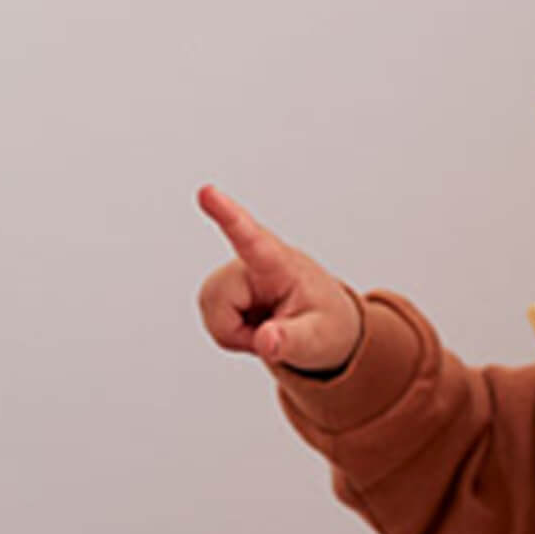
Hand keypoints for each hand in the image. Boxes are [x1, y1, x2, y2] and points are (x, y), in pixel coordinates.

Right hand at [195, 184, 361, 371]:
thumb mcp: (319, 339)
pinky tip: (256, 327)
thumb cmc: (327, 322)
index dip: (226, 215)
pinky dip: (233, 334)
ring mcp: (234, 276)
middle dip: (239, 332)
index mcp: (279, 263)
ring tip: (268, 329)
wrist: (327, 324)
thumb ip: (292, 340)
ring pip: (211, 313)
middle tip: (274, 334)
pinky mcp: (222, 288)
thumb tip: (265, 341)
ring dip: (237, 334)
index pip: (250, 237)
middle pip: (217, 300)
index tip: (207, 192)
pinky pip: (213, 321)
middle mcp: (250, 263)